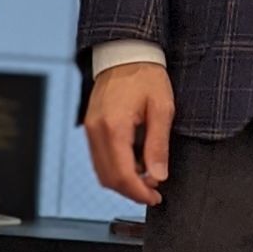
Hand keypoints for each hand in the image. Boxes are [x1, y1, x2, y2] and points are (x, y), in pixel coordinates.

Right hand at [85, 64, 174, 206]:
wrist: (126, 54)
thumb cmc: (145, 76)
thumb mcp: (162, 108)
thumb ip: (158, 145)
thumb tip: (157, 175)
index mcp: (114, 126)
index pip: (122, 174)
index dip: (139, 192)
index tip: (155, 197)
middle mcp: (96, 130)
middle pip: (109, 178)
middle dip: (131, 191)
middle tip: (153, 192)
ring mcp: (90, 129)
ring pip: (101, 171)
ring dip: (123, 181)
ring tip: (146, 178)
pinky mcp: (91, 128)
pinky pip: (99, 158)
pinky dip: (116, 168)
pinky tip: (134, 164)